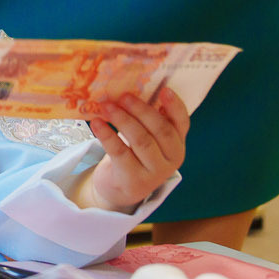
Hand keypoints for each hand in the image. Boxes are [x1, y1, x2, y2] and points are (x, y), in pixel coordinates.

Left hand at [78, 87, 189, 212]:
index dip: (175, 106)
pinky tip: (96, 123)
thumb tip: (133, 90)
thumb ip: (148, 118)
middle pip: (160, 130)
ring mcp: (155, 172)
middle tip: (122, 96)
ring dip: (122, 120)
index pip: (182, 123)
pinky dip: (107, 135)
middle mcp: (172, 159)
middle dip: (140, 110)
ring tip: (106, 106)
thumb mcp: (147, 137)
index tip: (164, 90)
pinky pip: (120, 153)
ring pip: (141, 140)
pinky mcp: (134, 180)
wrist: (119, 188)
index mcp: (178, 143)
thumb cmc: (134, 155)